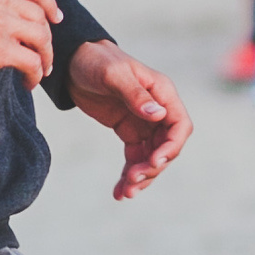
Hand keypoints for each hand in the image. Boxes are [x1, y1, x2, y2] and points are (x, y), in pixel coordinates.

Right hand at [0, 0, 59, 82]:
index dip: (50, 5)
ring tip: (40, 70)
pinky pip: (30, 62)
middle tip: (45, 52)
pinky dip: (34, 74)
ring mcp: (2, 23)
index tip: (56, 18)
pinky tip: (27, 82)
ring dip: (45, 57)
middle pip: (40, 17)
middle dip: (47, 37)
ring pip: (41, 40)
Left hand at [66, 41, 191, 199]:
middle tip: (132, 181)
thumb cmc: (97, 61)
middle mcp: (158, 110)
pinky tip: (119, 192)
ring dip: (142, 177)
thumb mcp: (114, 75)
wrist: (74, 62)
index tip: (154, 161)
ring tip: (125, 193)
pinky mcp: (129, 131)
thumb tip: (158, 115)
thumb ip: (136, 95)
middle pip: (166, 147)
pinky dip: (129, 175)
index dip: (171, 147)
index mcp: (162, 93)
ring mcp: (145, 123)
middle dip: (152, 167)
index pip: (180, 126)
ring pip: (151, 157)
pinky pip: (135, 158)